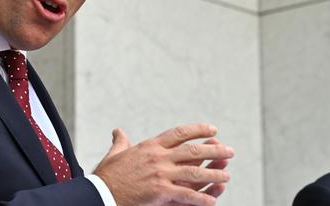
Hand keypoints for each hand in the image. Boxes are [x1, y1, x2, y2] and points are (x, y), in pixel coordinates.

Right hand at [93, 123, 233, 205]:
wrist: (99, 192)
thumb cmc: (106, 175)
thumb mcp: (115, 154)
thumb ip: (121, 142)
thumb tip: (118, 131)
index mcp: (150, 146)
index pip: (179, 133)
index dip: (198, 130)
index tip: (213, 130)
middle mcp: (158, 157)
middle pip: (193, 150)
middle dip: (214, 150)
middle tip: (230, 151)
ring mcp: (160, 174)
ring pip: (194, 171)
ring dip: (213, 173)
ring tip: (227, 175)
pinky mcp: (160, 191)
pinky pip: (186, 195)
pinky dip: (201, 198)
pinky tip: (213, 201)